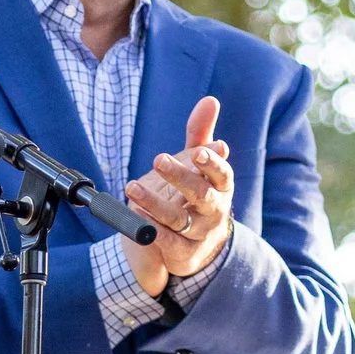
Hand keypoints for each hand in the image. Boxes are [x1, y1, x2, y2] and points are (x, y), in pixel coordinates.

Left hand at [128, 95, 234, 294]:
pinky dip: (151, 229)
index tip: (198, 152)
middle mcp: (214, 211)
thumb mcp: (198, 164)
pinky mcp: (183, 253)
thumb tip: (210, 100)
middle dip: (181, 178)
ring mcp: (199, 233)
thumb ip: (201, 133)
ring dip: (155, 204)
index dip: (211, 164)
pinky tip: (134, 213)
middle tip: (159, 160)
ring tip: (133, 187)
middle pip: (201, 195)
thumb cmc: (196, 193)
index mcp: (221, 187)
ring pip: (178, 219)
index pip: (222, 174)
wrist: (196, 242)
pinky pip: (166, 241)